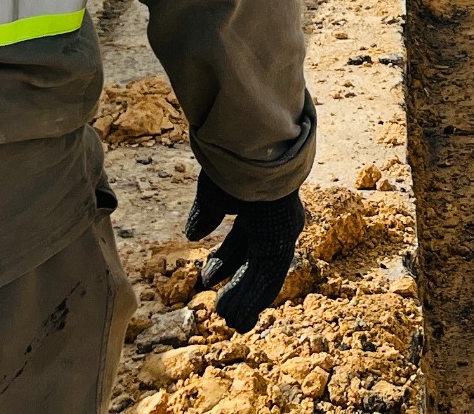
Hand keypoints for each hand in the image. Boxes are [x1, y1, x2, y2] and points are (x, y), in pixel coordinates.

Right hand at [184, 171, 305, 329]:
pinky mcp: (280, 244)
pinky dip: (252, 302)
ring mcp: (279, 233)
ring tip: (230, 321)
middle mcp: (273, 220)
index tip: (207, 278)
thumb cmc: (233, 163)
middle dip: (239, 285)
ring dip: (244, 299)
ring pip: (262, 276)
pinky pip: (268, 281)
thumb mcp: (215, 191)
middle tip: (222, 308)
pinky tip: (240, 318)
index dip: (224, 261)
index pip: (241, 240)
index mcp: (257, 204)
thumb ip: (206, 214)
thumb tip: (192, 234)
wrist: (252, 151)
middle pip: (254, 261)